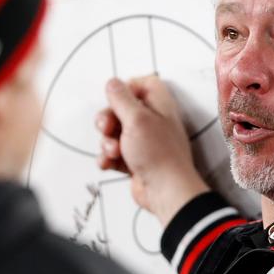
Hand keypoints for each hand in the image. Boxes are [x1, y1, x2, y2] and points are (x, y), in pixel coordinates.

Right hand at [96, 76, 209, 226]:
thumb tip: (113, 82)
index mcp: (160, 106)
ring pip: (115, 133)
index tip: (116, 98)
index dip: (127, 88)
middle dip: (108, 119)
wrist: (166, 191)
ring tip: (115, 151)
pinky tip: (110, 162)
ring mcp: (144, 141)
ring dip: (108, 142)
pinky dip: (108, 157)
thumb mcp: (137, 119)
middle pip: (122, 109)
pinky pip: (114, 153)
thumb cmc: (159, 155)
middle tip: (107, 128)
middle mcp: (153, 121)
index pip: (144, 84)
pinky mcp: (135, 159)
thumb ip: (122, 98)